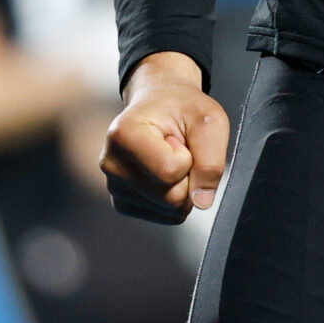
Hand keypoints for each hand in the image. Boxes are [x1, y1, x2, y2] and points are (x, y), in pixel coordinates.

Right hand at [101, 52, 229, 223]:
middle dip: (189, 176)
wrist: (161, 106)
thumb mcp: (210, 121)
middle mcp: (111, 164)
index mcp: (124, 135)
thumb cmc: (183, 109)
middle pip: (172, 198)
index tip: (179, 139)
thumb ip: (212, 160)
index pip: (170, 172)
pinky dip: (175, 198)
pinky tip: (164, 172)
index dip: (189, 158)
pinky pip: (165, 216)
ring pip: (170, 210)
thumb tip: (202, 201)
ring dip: (183, 186)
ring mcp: (114, 187)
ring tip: (170, 157)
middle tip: (178, 149)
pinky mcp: (123, 203)